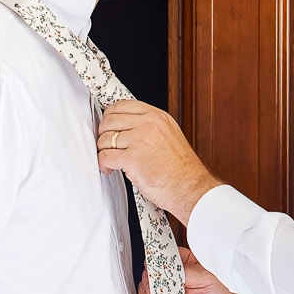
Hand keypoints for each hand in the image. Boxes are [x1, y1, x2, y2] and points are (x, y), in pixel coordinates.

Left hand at [96, 99, 220, 223]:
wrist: (190, 188)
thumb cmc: (181, 170)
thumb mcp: (169, 136)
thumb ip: (149, 127)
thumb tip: (126, 127)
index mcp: (158, 116)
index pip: (123, 105)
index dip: (110, 116)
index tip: (108, 126)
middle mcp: (149, 124)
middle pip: (110, 120)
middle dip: (103, 134)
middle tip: (105, 145)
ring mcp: (141, 139)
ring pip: (105, 139)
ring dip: (102, 151)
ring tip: (109, 161)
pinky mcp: (133, 158)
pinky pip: (106, 156)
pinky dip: (104, 164)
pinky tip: (110, 169)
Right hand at [138, 246, 268, 293]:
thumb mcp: (207, 278)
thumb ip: (186, 272)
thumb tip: (166, 269)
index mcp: (183, 262)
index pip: (161, 257)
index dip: (156, 264)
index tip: (156, 272)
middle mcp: (173, 277)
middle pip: (148, 275)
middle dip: (151, 283)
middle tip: (164, 290)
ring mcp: (168, 293)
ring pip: (145, 291)